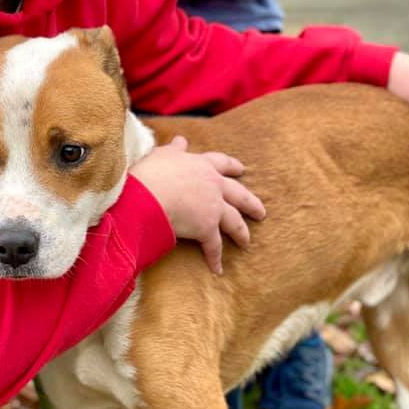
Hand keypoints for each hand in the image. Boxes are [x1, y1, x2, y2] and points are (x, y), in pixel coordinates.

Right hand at [129, 135, 264, 274]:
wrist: (148, 195)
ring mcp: (213, 207)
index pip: (222, 163)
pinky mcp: (206, 229)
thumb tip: (181, 140)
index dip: (232, 166)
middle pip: (239, 194)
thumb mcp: (162, 154)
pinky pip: (214, 246)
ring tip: (246, 242)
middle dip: (251, 203)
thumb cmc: (151, 173)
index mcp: (202, 165)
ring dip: (241, 232)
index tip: (242, 169)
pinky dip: (215, 258)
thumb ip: (174, 149)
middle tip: (260, 212)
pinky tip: (217, 269)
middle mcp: (213, 185)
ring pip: (234, 221)